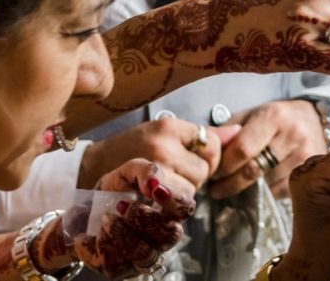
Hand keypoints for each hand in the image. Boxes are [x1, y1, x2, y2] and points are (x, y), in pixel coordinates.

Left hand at [36, 161, 196, 279]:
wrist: (83, 212)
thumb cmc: (114, 190)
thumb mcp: (128, 172)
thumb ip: (146, 170)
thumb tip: (154, 184)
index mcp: (168, 212)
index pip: (185, 209)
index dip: (175, 201)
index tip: (155, 190)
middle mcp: (161, 237)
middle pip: (169, 235)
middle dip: (144, 218)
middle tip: (122, 206)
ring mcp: (143, 256)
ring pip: (144, 254)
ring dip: (121, 232)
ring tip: (105, 217)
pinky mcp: (121, 270)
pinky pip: (117, 265)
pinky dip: (102, 246)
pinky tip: (93, 235)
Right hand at [78, 117, 235, 189]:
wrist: (91, 168)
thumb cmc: (131, 149)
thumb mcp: (165, 133)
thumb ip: (203, 135)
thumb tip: (238, 131)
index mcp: (170, 126)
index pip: (211, 143)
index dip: (208, 158)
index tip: (192, 161)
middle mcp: (163, 145)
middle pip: (204, 170)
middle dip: (194, 178)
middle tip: (173, 175)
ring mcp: (154, 169)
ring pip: (192, 189)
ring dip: (183, 192)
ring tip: (163, 186)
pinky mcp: (146, 192)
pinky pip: (177, 202)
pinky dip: (172, 204)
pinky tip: (159, 198)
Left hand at [209, 99, 327, 199]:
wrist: (315, 119)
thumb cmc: (276, 118)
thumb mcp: (252, 115)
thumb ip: (228, 131)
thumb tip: (205, 151)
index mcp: (273, 117)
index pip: (242, 148)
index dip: (223, 166)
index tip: (212, 174)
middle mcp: (292, 135)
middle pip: (253, 170)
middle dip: (230, 183)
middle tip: (216, 189)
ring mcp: (304, 155)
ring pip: (265, 185)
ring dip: (247, 190)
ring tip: (238, 186)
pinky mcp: (310, 173)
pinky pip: (280, 192)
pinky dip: (266, 192)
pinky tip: (261, 187)